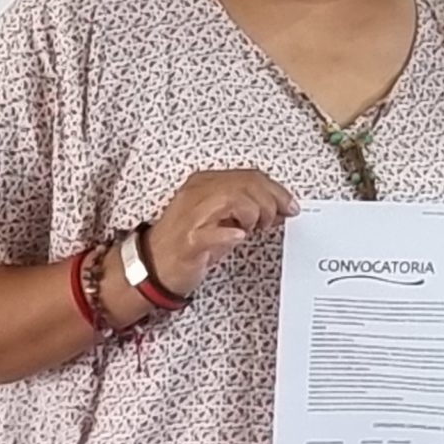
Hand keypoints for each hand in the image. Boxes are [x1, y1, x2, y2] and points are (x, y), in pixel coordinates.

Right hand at [144, 169, 297, 296]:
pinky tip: (238, 238)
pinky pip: (211, 232)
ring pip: (232, 199)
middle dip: (269, 202)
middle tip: (271, 222)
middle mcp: (197, 193)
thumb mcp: (222, 219)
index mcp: (205, 183)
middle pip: (245, 184)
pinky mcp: (188, 242)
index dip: (276, 190)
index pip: (250, 176)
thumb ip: (248, 208)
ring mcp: (191, 216)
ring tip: (252, 229)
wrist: (152, 267)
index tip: (290, 206)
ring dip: (252, 214)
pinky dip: (229, 234)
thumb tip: (280, 208)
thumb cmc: (188, 242)